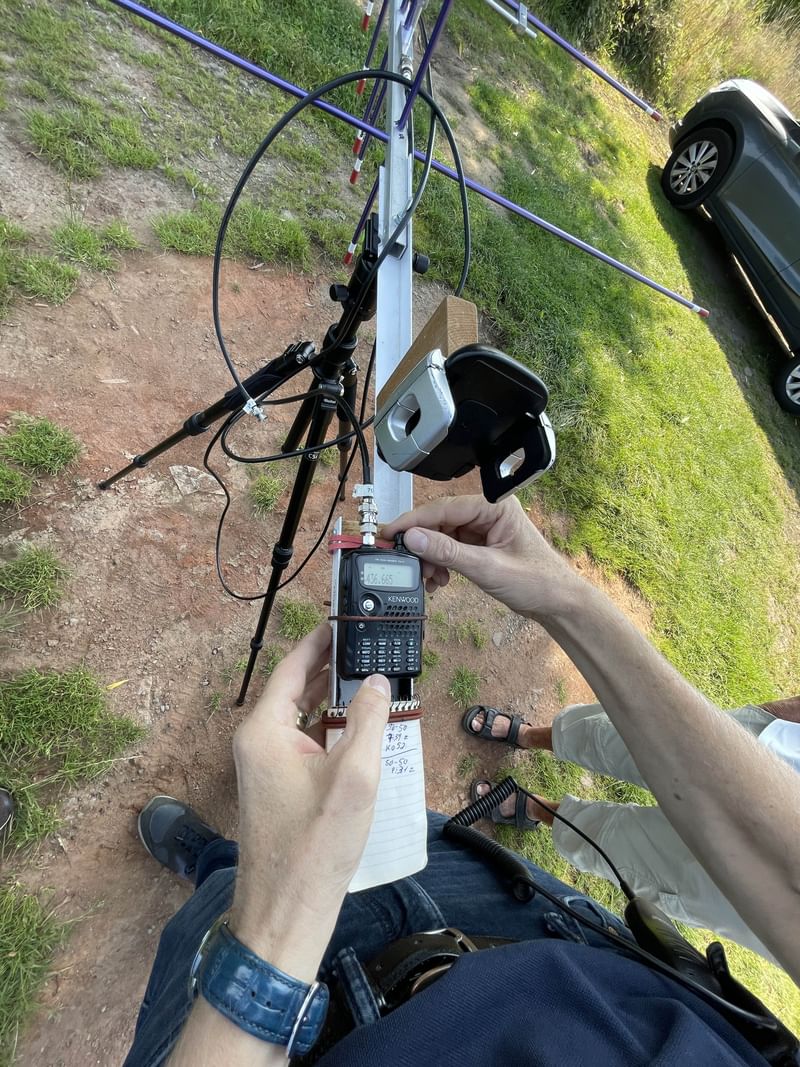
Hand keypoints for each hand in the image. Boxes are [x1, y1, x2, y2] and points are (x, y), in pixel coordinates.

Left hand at [229, 624, 389, 981]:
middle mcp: (257, 742)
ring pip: (300, 716)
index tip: (345, 619)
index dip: (319, 641)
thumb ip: (365, 721)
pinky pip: (303, 742)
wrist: (286, 912)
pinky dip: (328, 728)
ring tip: (369, 677)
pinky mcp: (277, 787)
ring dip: (331, 698)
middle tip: (367, 645)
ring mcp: (264, 766)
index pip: (291, 667)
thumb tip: (375, 681)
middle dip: (329, 666)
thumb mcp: (353, 777)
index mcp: (263, 731)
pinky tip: (358, 727)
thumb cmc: (315, 847)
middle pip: (294, 688)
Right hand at [382, 494, 576, 615]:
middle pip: (440, 521)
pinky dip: (440, 564)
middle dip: (422, 544)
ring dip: (431, 558)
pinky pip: (450, 549)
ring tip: (428, 578)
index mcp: (495, 507)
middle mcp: (488, 513)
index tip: (391, 534)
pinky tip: (438, 580)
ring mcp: (484, 529)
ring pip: (442, 536)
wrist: (558, 604)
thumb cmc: (538, 581)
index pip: (444, 508)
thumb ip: (448, 552)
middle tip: (407, 563)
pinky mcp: (480, 546)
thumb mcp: (488, 568)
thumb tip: (415, 538)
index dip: (414, 521)